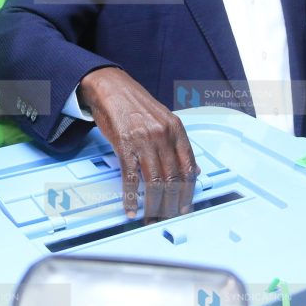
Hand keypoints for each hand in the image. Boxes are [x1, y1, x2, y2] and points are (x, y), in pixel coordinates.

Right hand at [79, 67, 198, 221]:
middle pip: (172, 179)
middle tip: (169, 218)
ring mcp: (144, 140)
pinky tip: (132, 208)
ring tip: (152, 218)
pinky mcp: (125, 145)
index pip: (188, 168)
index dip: (188, 192)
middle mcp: (163, 135)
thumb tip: (194, 169)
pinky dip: (132, 197)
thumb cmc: (135, 104)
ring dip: (154, 205)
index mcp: (176, 129)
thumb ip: (178, 144)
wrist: (111, 87)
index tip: (186, 207)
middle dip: (172, 204)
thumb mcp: (164, 119)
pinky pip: (131, 177)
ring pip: (155, 181)